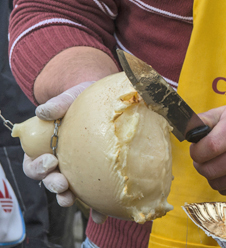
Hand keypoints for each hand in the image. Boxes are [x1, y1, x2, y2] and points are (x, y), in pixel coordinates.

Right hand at [23, 82, 106, 222]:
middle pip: (48, 180)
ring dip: (67, 197)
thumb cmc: (85, 97)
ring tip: (72, 198)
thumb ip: (59, 102)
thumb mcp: (73, 95)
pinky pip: (93, 195)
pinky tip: (101, 214)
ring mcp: (76, 170)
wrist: (107, 100)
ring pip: (66, 191)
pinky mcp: (94, 175)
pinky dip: (95, 208)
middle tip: (62, 183)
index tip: (50, 161)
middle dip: (53, 184)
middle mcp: (59, 162)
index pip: (34, 163)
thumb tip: (43, 111)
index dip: (38, 166)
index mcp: (46, 146)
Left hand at [190, 103, 225, 194]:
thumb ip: (205, 120)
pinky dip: (223, 184)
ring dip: (211, 176)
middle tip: (204, 158)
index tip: (197, 148)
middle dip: (200, 165)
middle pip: (212, 169)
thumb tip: (187, 132)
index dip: (197, 151)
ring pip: (218, 183)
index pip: (210, 147)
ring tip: (216, 164)